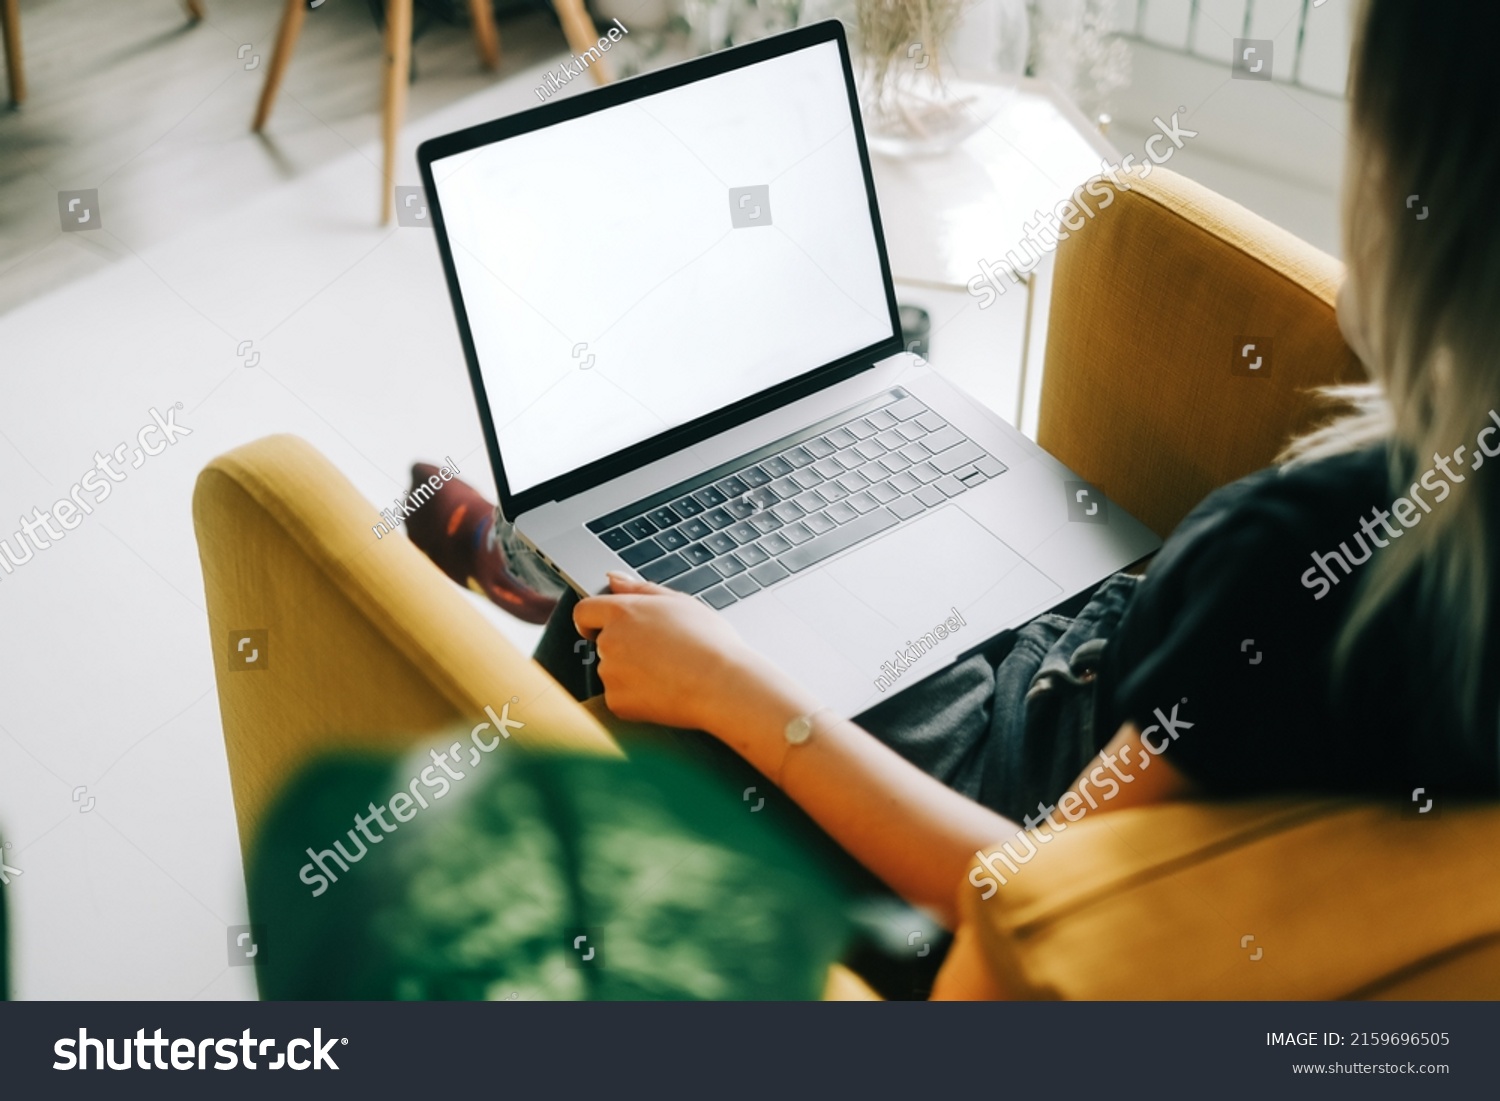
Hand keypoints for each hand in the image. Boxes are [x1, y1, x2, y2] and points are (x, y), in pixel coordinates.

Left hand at [573, 572, 763, 729]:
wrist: (722, 685)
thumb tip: (613, 578)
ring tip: (668, 673)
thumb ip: (640, 589)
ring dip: (631, 674)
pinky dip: (636, 698)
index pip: (584, 611)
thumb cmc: (709, 642)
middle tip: (660, 654)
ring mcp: (611, 673)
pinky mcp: (617, 702)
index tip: (598, 627)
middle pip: (604, 643)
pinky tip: (663, 692)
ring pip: (612, 672)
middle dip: (624, 649)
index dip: (590, 620)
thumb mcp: (680, 603)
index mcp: (623, 612)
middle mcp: (610, 640)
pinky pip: (620, 698)